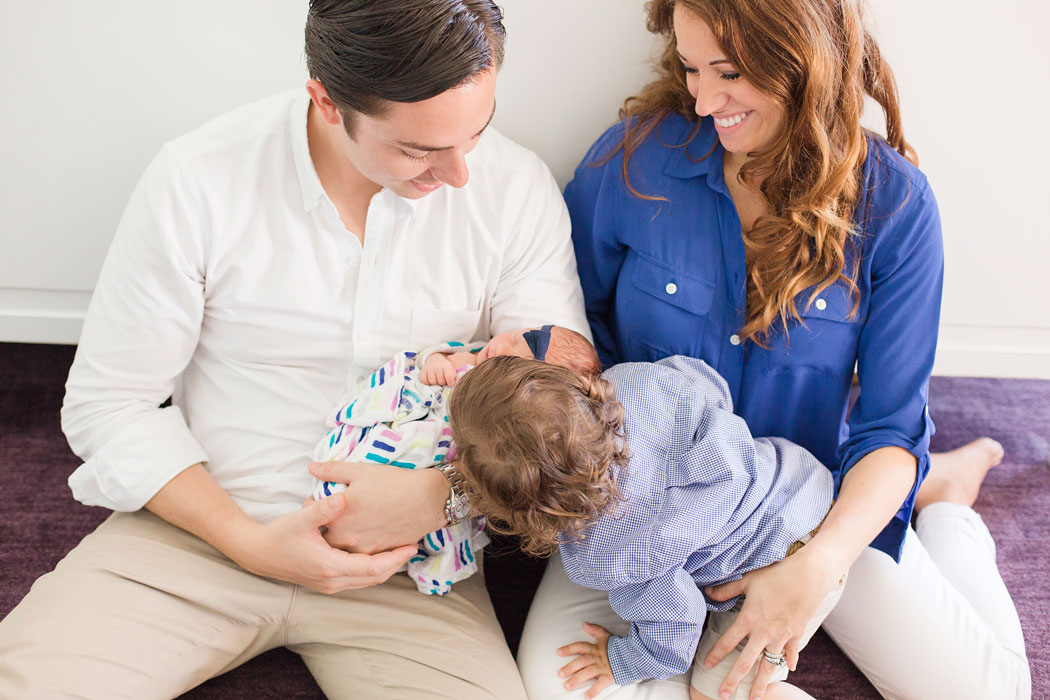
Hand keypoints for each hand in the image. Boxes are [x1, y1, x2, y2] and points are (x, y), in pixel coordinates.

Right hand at [233, 493, 416, 593]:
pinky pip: (358, 579)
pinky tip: (379, 554)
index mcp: (330, 566)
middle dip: (396, 563)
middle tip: (412, 545)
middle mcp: (333, 581)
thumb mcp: (300, 518)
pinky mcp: (327, 583)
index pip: (373, 568)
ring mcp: (330, 585)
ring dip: (386, 567)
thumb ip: (323, 508)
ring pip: (367, 581)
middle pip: (375, 578)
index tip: (411, 545)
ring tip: (401, 549)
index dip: (395, 557)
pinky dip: (372, 569)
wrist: (257, 554)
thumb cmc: (278, 535)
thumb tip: (343, 497)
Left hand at [308, 460, 447, 552]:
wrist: (426, 500)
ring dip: (343, 539)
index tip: (319, 502)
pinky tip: (366, 531)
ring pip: (343, 549)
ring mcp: (363, 549)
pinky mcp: (379, 555)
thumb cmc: (392, 483)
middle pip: (326, 538)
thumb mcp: (360, 471)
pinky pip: (362, 555)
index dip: (315, 510)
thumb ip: (331, 471)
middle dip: (327, 527)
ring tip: (352, 523)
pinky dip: (360, 545)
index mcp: (338, 517)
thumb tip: (311, 467)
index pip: (315, 519)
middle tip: (335, 514)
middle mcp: (347, 538)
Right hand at [420, 353, 457, 385]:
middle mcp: (437, 366)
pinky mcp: (423, 370)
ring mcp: (429, 368)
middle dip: (442, 382)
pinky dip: (427, 382)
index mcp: (446, 365)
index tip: (450, 383)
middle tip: (442, 379)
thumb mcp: (452, 369)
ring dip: (435, 383)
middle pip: (441, 381)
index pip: (449, 377)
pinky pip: (424, 381)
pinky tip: (430, 379)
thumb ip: (454, 376)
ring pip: (432, 382)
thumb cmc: (445, 367)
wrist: (435, 359)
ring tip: (437, 379)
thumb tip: (453, 383)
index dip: (450, 383)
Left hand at [556, 622, 615, 697]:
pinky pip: (600, 685)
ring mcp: (603, 667)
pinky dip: (593, 691)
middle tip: (560, 674)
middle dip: (569, 668)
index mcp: (596, 648)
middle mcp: (597, 658)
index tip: (558, 652)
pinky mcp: (610, 677)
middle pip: (581, 662)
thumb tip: (585, 624)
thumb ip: (595, 630)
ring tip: (567, 686)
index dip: (569, 649)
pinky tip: (586, 697)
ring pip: (587, 673)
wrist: (633, 653)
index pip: (580, 647)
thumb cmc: (619, 646)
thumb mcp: (606, 636)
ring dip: (576, 680)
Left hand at [702, 547, 839, 699]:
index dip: (716, 654)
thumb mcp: (747, 579)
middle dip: (733, 681)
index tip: (706, 666)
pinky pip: (791, 652)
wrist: (808, 576)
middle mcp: (764, 632)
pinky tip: (788, 669)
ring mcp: (781, 636)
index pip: (728, 642)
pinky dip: (789, 661)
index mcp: (749, 619)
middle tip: (723, 695)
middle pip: (745, 663)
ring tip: (754, 698)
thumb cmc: (776, 574)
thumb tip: (707, 592)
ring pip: (768, 665)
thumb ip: (726, 589)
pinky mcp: (797, 633)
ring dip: (760, 683)